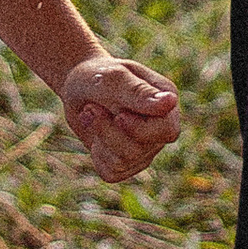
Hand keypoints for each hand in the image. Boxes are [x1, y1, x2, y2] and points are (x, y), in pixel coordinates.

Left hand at [59, 52, 181, 183]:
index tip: (118, 115)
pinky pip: (112, 172)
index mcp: (167, 103)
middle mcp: (159, 128)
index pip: (167, 130)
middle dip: (110, 132)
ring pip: (124, 161)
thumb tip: (170, 103)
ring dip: (100, 136)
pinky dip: (97, 154)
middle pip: (141, 148)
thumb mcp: (113, 78)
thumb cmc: (97, 76)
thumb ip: (139, 91)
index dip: (141, 129)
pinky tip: (95, 134)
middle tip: (91, 108)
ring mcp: (145, 149)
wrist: (76, 87)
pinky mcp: (125, 164)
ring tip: (88, 112)